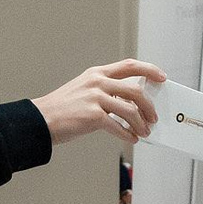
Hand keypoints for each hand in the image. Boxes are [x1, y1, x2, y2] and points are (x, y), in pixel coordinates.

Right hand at [35, 59, 164, 143]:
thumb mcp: (84, 89)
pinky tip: (131, 138)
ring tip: (143, 131)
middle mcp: (97, 82)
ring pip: (130, 110)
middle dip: (149, 106)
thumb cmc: (62, 108)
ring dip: (140, 123)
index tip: (161, 76)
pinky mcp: (92, 116)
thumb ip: (105, 91)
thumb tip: (128, 103)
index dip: (149, 69)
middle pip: (135, 90)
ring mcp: (95, 98)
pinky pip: (118, 126)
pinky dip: (128, 134)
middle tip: (153, 117)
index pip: (129, 65)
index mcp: (97, 73)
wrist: (41, 120)